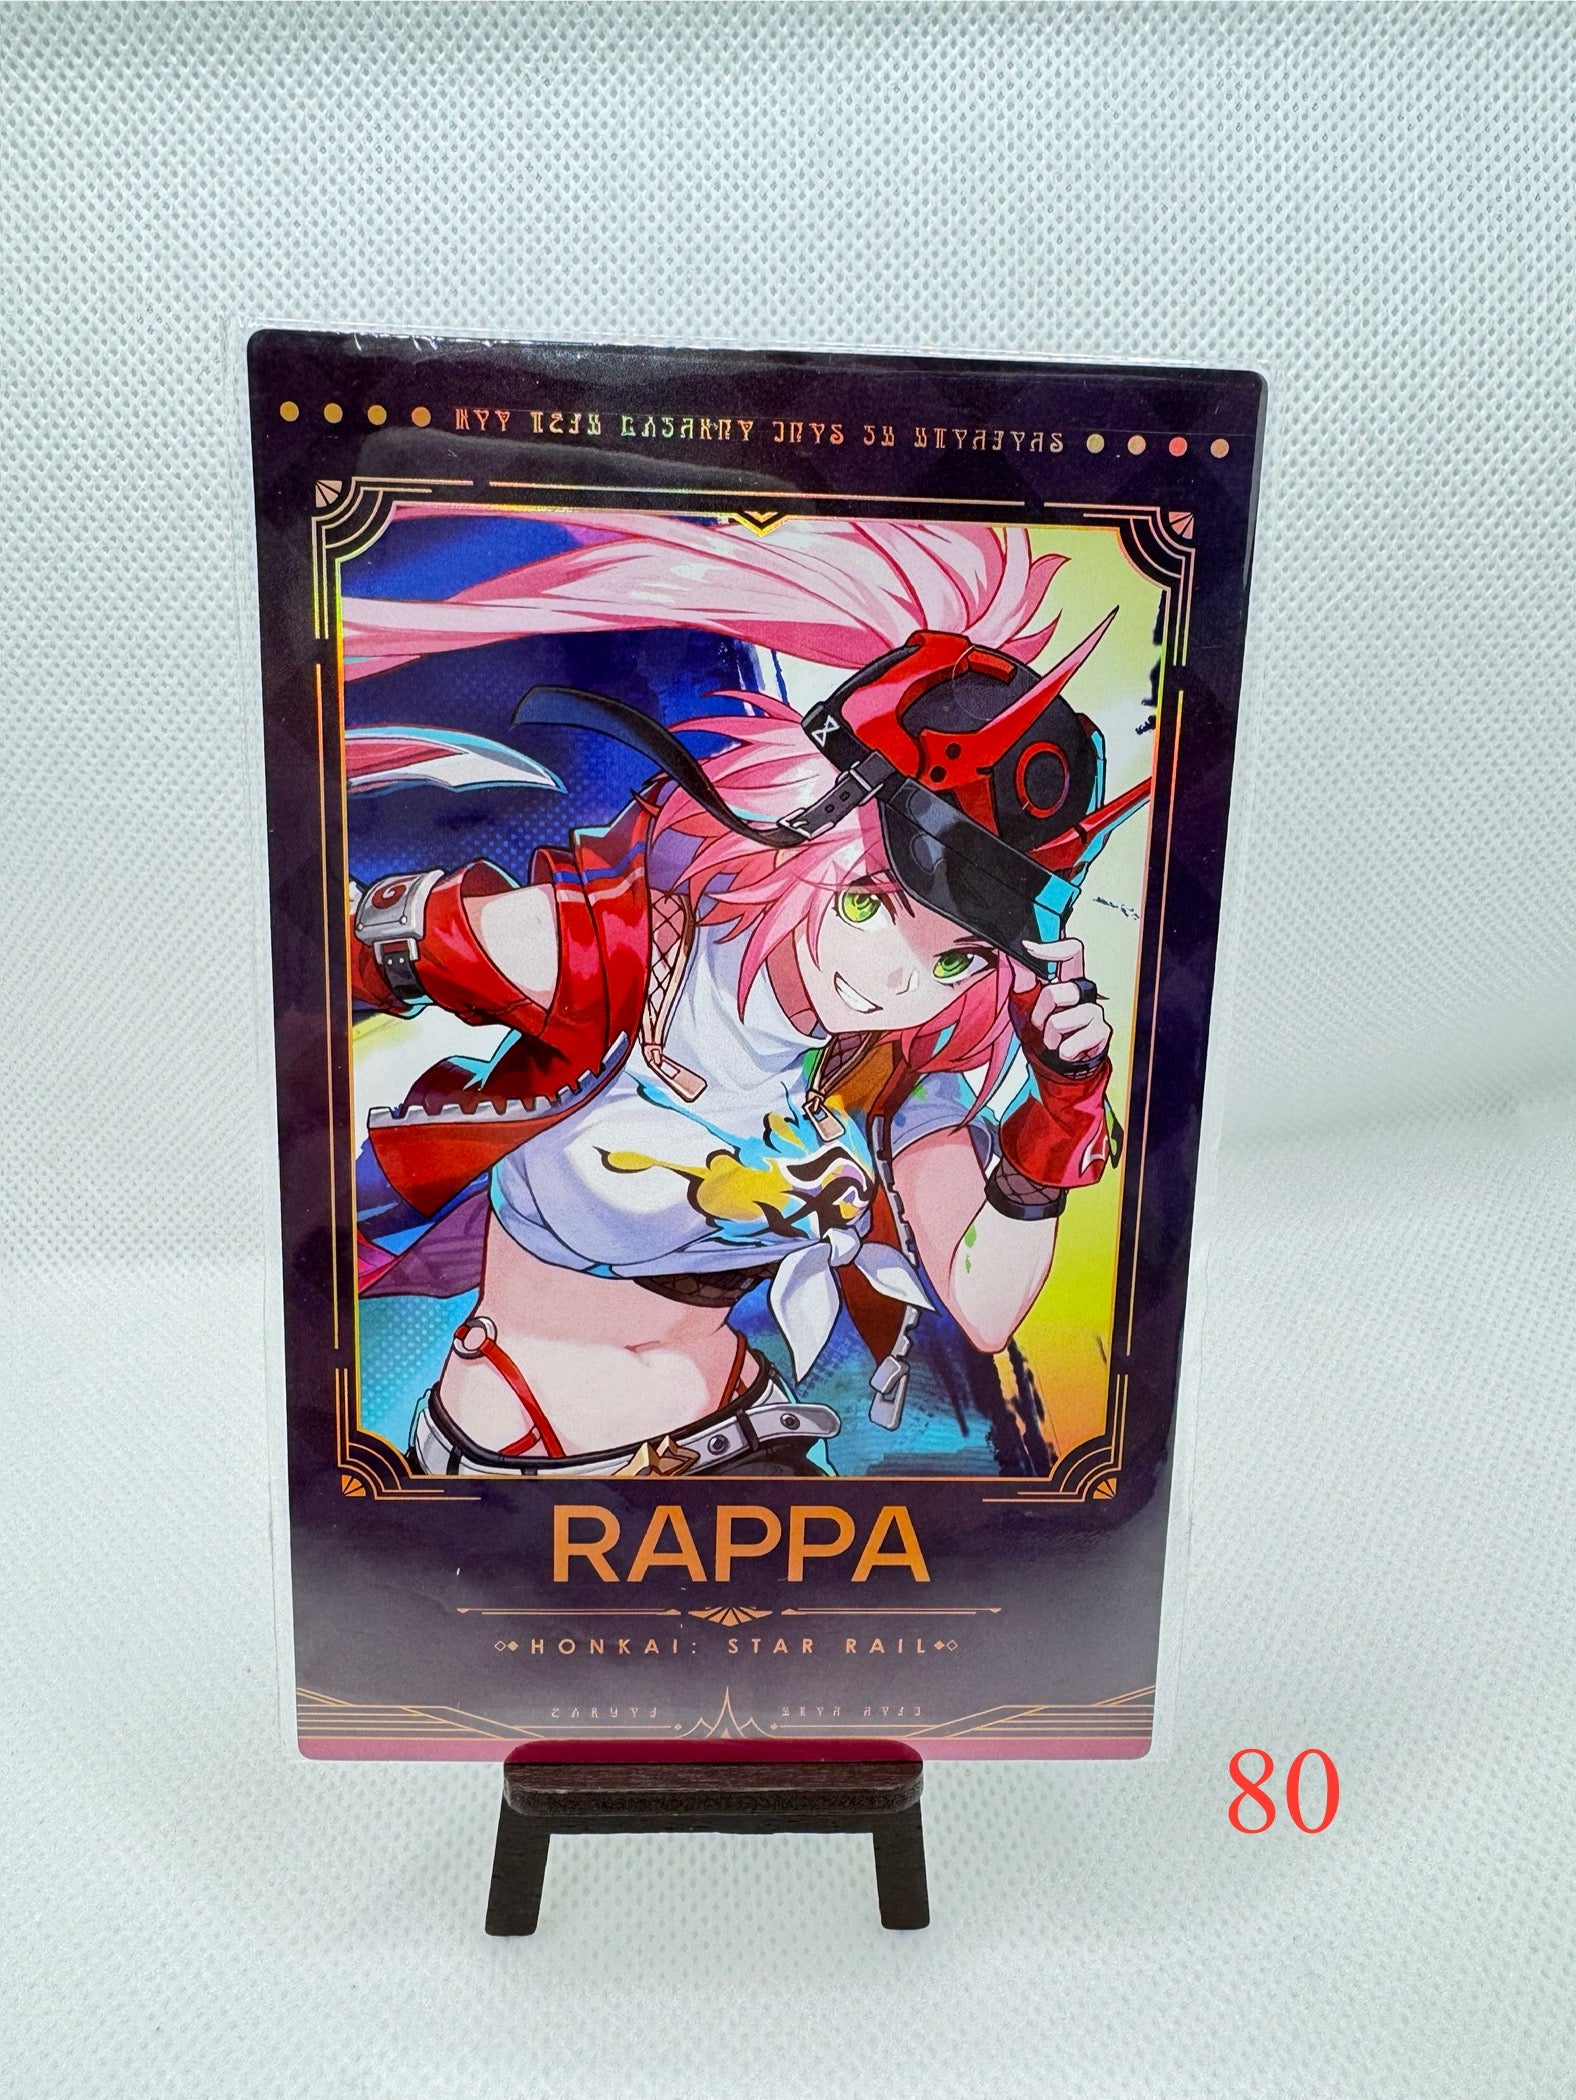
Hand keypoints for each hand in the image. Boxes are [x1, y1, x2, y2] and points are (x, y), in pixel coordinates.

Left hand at [1010, 936, 1111, 1071]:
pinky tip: (1067, 1051)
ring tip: (1054, 1040)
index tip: (1028, 948)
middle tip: (1040, 1024)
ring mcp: (1095, 1012)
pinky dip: (1062, 1052)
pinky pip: (1070, 1045)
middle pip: (1057, 992)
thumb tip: (1010, 953)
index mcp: (1069, 979)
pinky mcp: (1102, 1033)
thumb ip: (1022, 978)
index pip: (1072, 950)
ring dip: (1049, 1037)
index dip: (1053, 947)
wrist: (1059, 1064)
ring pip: (1059, 1022)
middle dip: (1040, 1014)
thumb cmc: (1044, 1030)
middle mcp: (1085, 991)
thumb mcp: (1025, 1003)